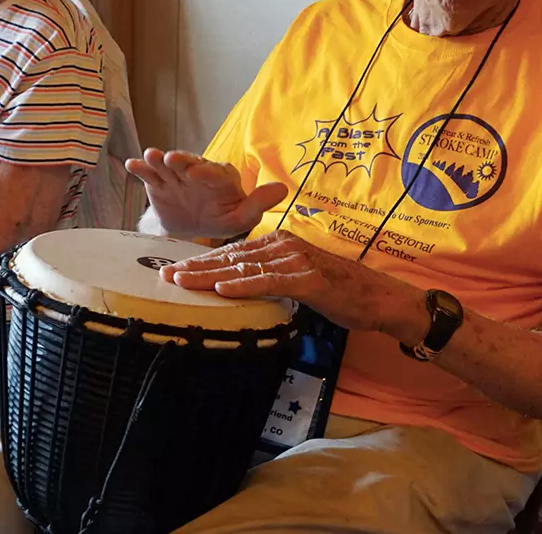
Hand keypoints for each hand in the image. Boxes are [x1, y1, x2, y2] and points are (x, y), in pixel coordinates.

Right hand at [125, 148, 288, 239]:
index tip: (197, 173)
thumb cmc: (221, 218)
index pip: (214, 173)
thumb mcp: (241, 217)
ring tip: (151, 156)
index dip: (206, 173)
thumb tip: (283, 189)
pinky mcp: (157, 182)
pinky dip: (140, 168)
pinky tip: (132, 165)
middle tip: (172, 159)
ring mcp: (175, 175)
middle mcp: (196, 170)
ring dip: (158, 159)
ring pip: (166, 165)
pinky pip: (148, 174)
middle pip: (188, 163)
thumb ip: (258, 203)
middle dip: (181, 160)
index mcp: (219, 178)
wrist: (191, 227)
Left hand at [161, 230, 426, 339]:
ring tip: (181, 281)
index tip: (174, 269)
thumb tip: (240, 285)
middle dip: (195, 266)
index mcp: (278, 243)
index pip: (232, 252)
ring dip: (209, 275)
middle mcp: (283, 245)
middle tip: (164, 275)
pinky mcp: (308, 279)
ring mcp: (296, 260)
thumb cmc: (338, 292)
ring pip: (243, 267)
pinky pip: (269, 282)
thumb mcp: (297, 280)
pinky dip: (244, 285)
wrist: (377, 298)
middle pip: (231, 257)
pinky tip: (222, 288)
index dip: (202, 261)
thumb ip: (270, 277)